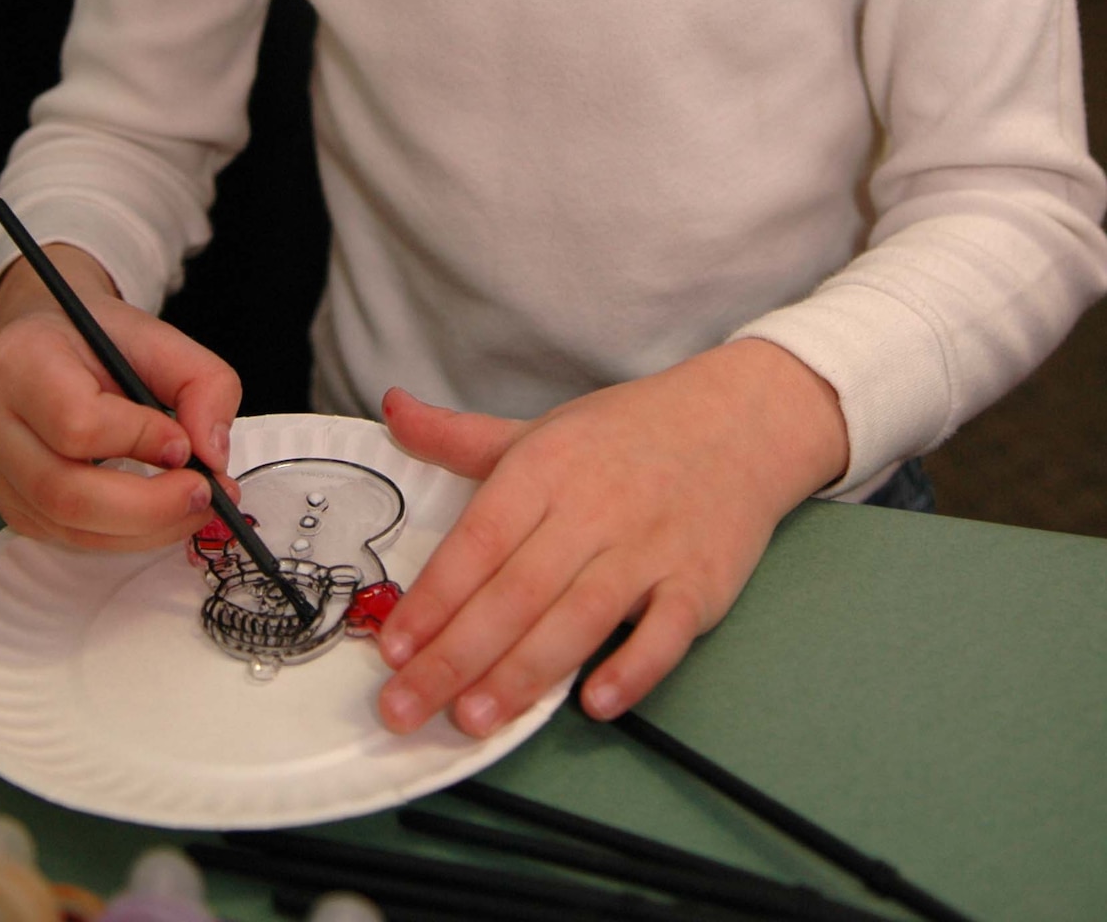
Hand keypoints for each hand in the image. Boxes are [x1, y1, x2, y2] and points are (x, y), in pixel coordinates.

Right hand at [0, 244, 241, 550]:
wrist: (47, 341)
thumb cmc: (99, 339)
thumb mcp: (160, 337)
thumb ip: (203, 384)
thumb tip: (212, 455)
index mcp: (20, 360)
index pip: (77, 422)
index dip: (138, 441)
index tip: (184, 445)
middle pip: (64, 490)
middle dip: (148, 506)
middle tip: (205, 495)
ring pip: (64, 524)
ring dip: (141, 529)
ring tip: (191, 506)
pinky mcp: (3, 501)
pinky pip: (63, 535)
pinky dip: (119, 534)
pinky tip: (155, 513)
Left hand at [375, 339, 847, 736]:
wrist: (738, 421)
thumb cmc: (627, 433)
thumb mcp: (539, 428)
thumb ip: (458, 435)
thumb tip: (389, 409)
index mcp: (545, 467)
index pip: (478, 541)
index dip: (434, 597)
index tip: (392, 648)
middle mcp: (593, 507)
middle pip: (516, 591)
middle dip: (456, 655)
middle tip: (406, 708)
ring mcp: (650, 547)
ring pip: (579, 617)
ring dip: (524, 674)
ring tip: (474, 720)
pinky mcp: (700, 583)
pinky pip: (665, 633)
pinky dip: (633, 668)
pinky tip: (595, 703)